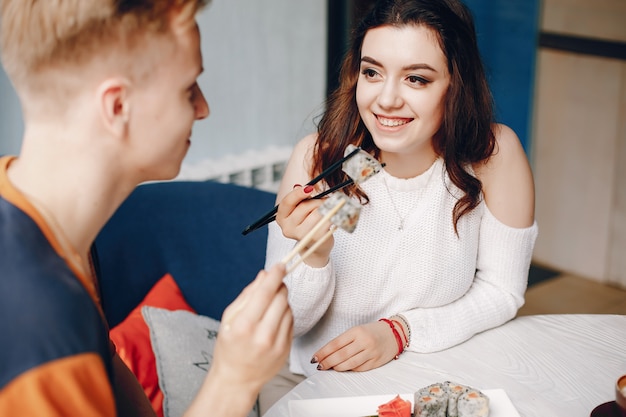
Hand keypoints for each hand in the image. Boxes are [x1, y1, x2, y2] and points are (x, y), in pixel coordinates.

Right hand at [184, 264, 291, 416]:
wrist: (236, 380)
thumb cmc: (229, 348)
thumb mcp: (229, 319)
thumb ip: (247, 295)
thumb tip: (263, 275)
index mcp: (244, 327)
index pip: (265, 293)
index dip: (275, 276)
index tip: (280, 265)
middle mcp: (262, 336)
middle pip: (280, 298)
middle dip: (279, 287)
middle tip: (273, 285)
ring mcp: (277, 345)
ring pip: (288, 309)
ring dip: (282, 301)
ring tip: (269, 307)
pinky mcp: (286, 350)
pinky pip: (291, 323)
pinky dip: (285, 315)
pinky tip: (273, 320)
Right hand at [275, 185, 332, 266]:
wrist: (316, 245)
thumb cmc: (309, 222)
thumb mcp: (302, 208)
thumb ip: (300, 198)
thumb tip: (297, 186)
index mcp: (281, 217)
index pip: (287, 202)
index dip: (298, 193)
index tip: (310, 188)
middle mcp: (287, 228)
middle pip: (305, 206)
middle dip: (318, 201)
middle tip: (326, 201)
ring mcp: (300, 235)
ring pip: (317, 213)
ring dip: (326, 208)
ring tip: (328, 210)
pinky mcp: (314, 238)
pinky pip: (326, 221)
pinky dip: (333, 216)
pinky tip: (333, 217)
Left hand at [312, 321, 398, 371]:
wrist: (395, 333)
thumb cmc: (372, 331)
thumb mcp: (357, 330)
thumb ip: (344, 341)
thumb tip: (327, 354)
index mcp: (357, 331)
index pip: (335, 343)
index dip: (323, 352)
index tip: (314, 358)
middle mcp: (364, 341)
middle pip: (341, 355)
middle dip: (327, 362)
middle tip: (319, 366)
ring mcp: (371, 352)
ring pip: (349, 364)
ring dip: (337, 367)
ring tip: (329, 368)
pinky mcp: (376, 362)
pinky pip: (359, 368)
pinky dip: (349, 369)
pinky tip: (343, 368)